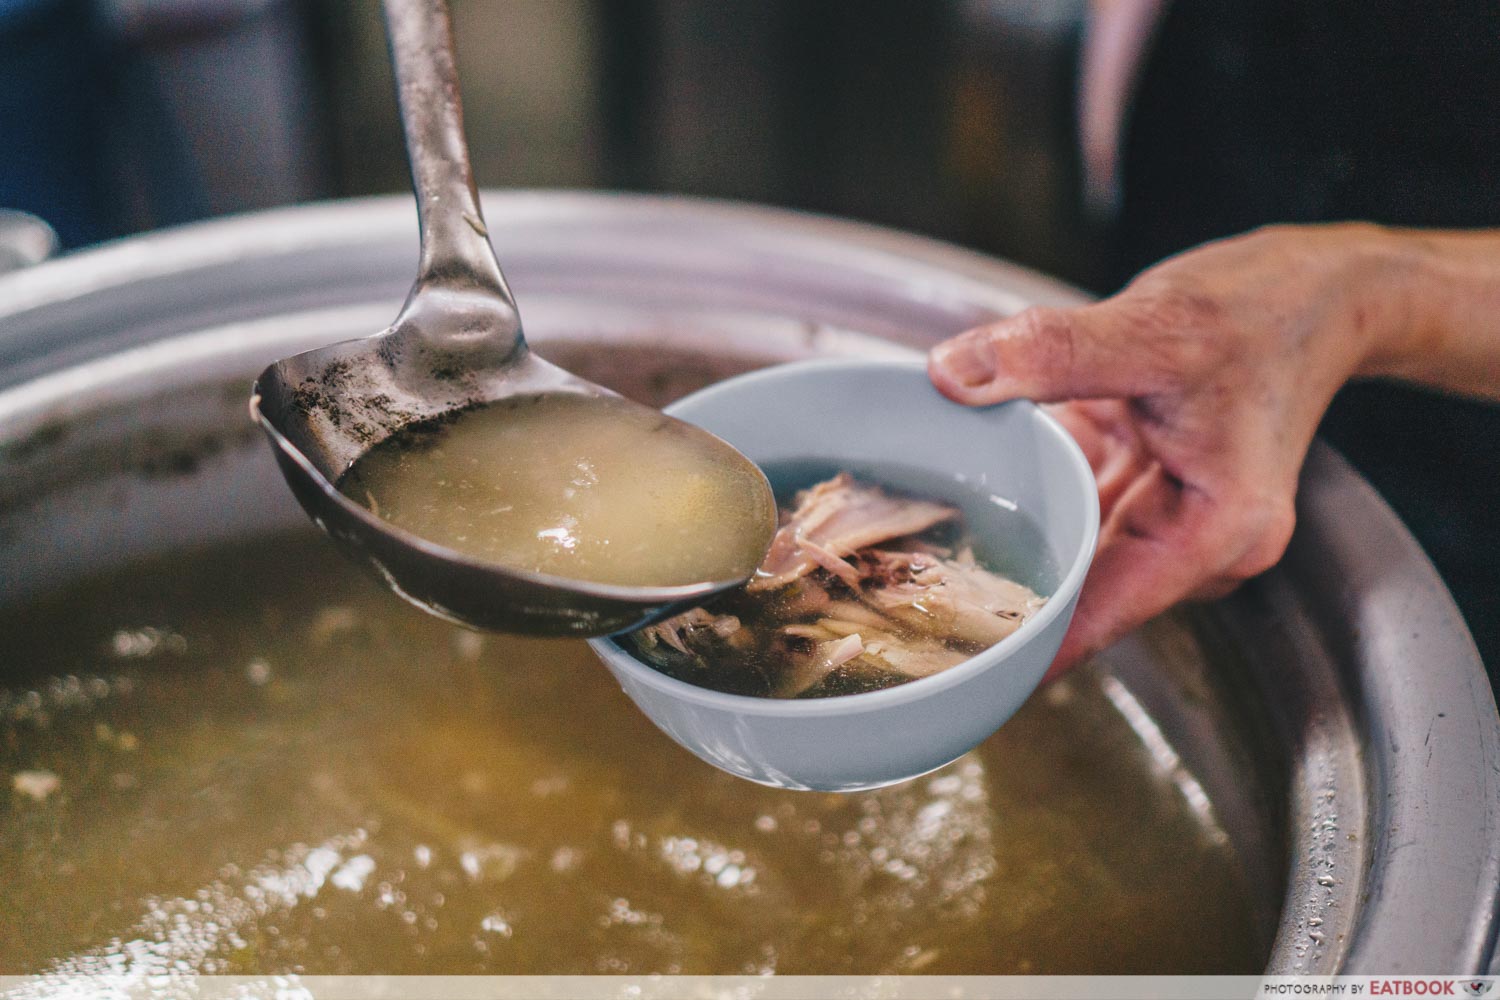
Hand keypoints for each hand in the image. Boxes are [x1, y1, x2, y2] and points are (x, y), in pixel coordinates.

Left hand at [928, 224, 1412, 675]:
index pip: (1104, 613)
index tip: (962, 670)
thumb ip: (1053, 351)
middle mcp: (1191, 539)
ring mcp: (1163, 514)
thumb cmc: (1267, 314)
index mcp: (1214, 531)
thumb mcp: (1156, 328)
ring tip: (914, 566)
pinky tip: (956, 495)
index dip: (1029, 645)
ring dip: (1005, 545)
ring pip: (1066, 545)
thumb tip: (955, 375)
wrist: (1314, 289)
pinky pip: (1066, 499)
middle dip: (1002, 599)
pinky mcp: (1138, 482)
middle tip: (911, 613)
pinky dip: (1022, 490)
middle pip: (1080, 590)